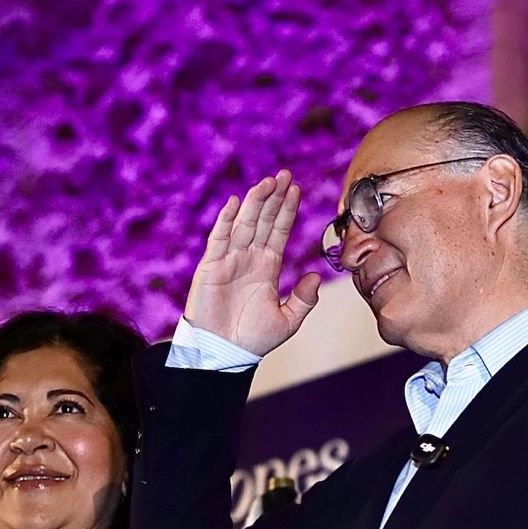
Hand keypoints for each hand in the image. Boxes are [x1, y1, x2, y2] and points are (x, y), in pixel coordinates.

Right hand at [182, 170, 320, 357]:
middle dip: (274, 197)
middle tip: (285, 174)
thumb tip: (316, 276)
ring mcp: (230, 260)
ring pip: (245, 224)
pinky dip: (226, 220)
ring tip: (267, 182)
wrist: (222, 354)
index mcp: (267, 267)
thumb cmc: (251, 340)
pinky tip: (236, 202)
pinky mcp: (211, 267)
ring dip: (255, 202)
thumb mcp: (287, 321)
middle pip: (264, 220)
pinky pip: (219, 238)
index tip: (296, 188)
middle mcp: (249, 258)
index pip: (280, 230)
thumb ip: (303, 299)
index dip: (287, 210)